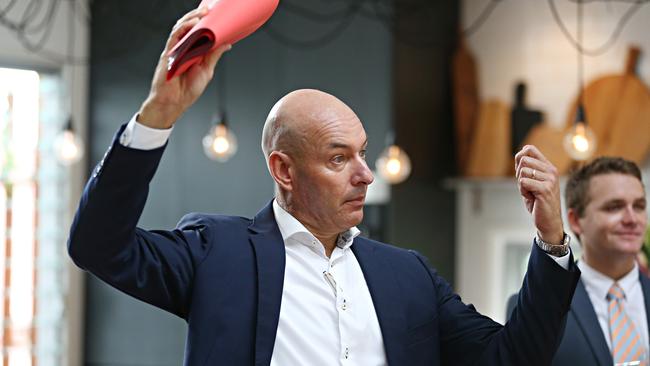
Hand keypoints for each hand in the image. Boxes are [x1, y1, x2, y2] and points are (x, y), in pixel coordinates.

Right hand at [137, 6, 231, 128]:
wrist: (175, 103)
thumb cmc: (188, 90)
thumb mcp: (207, 70)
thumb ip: (214, 55)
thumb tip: (227, 43)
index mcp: (193, 51)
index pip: (199, 32)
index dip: (205, 21)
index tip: (214, 12)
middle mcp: (184, 48)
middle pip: (189, 26)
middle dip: (198, 15)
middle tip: (209, 8)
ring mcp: (175, 49)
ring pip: (181, 27)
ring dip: (191, 18)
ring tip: (203, 12)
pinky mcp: (169, 53)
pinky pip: (175, 36)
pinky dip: (184, 28)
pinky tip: (193, 24)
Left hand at [515, 145, 563, 243]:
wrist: (549, 221)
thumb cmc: (539, 202)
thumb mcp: (532, 182)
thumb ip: (527, 168)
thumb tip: (519, 154)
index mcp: (548, 166)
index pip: (529, 149)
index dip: (519, 159)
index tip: (523, 173)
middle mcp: (551, 170)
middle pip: (523, 160)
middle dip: (519, 174)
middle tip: (528, 187)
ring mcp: (550, 179)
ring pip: (522, 172)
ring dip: (521, 185)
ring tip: (531, 193)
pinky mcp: (545, 189)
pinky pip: (523, 182)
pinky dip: (523, 191)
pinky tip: (532, 197)